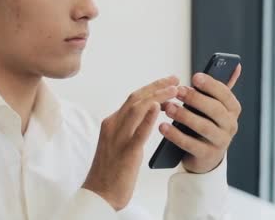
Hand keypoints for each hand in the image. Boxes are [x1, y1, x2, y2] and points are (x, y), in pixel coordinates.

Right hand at [82, 76, 179, 210]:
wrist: (99, 193)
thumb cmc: (110, 171)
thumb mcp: (117, 143)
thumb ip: (128, 129)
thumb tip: (146, 117)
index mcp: (111, 123)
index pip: (133, 99)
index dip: (151, 88)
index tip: (167, 82)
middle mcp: (113, 126)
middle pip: (136, 99)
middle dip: (157, 86)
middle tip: (175, 80)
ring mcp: (118, 138)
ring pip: (137, 109)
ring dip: (157, 96)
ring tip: (174, 90)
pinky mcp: (126, 152)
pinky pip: (138, 132)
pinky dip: (149, 118)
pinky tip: (159, 108)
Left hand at [159, 65, 241, 173]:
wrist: (204, 155)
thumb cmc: (206, 121)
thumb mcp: (214, 105)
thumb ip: (220, 87)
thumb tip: (236, 65)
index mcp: (232, 109)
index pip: (225, 94)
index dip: (211, 85)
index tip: (194, 77)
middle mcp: (231, 125)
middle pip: (215, 110)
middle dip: (195, 99)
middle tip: (177, 91)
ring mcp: (221, 142)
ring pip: (203, 127)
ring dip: (184, 116)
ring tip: (167, 108)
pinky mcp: (208, 155)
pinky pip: (191, 144)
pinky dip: (175, 135)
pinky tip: (162, 127)